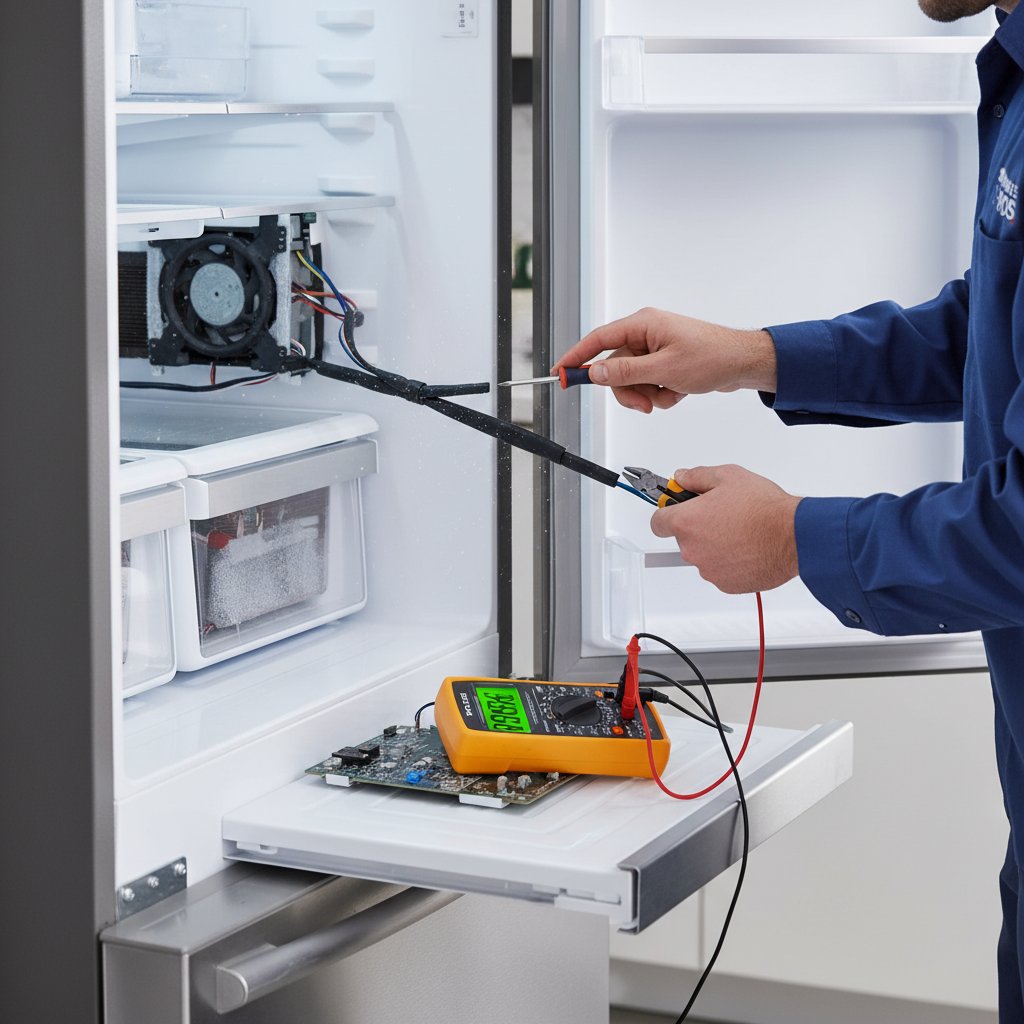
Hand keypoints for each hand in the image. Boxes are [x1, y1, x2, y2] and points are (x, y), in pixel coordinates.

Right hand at [551, 308, 777, 413]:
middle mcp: (646, 334)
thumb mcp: (664, 370)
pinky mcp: (665, 362)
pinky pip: (648, 383)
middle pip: (615, 368)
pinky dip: (660, 394)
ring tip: (668, 396)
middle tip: (644, 404)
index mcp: (642, 325)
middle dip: (628, 390)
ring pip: (632, 380)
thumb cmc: (711, 357)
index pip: (597, 340)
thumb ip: (626, 373)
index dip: (575, 357)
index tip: (560, 373)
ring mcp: (655, 349)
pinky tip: (679, 391)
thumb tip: (596, 373)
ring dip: (647, 394)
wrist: (742, 364)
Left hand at [651, 465, 800, 593]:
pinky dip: (729, 561)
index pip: (657, 523)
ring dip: (714, 545)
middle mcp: (693, 549)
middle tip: (721, 515)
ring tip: (740, 531)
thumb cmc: (764, 508)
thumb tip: (682, 477)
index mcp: (687, 522)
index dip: (667, 514)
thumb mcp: (728, 476)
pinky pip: (720, 571)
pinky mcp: (726, 584)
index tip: (676, 509)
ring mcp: (708, 569)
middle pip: (684, 539)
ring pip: (703, 556)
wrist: (793, 536)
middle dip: (698, 528)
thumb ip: (697, 477)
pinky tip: (747, 547)